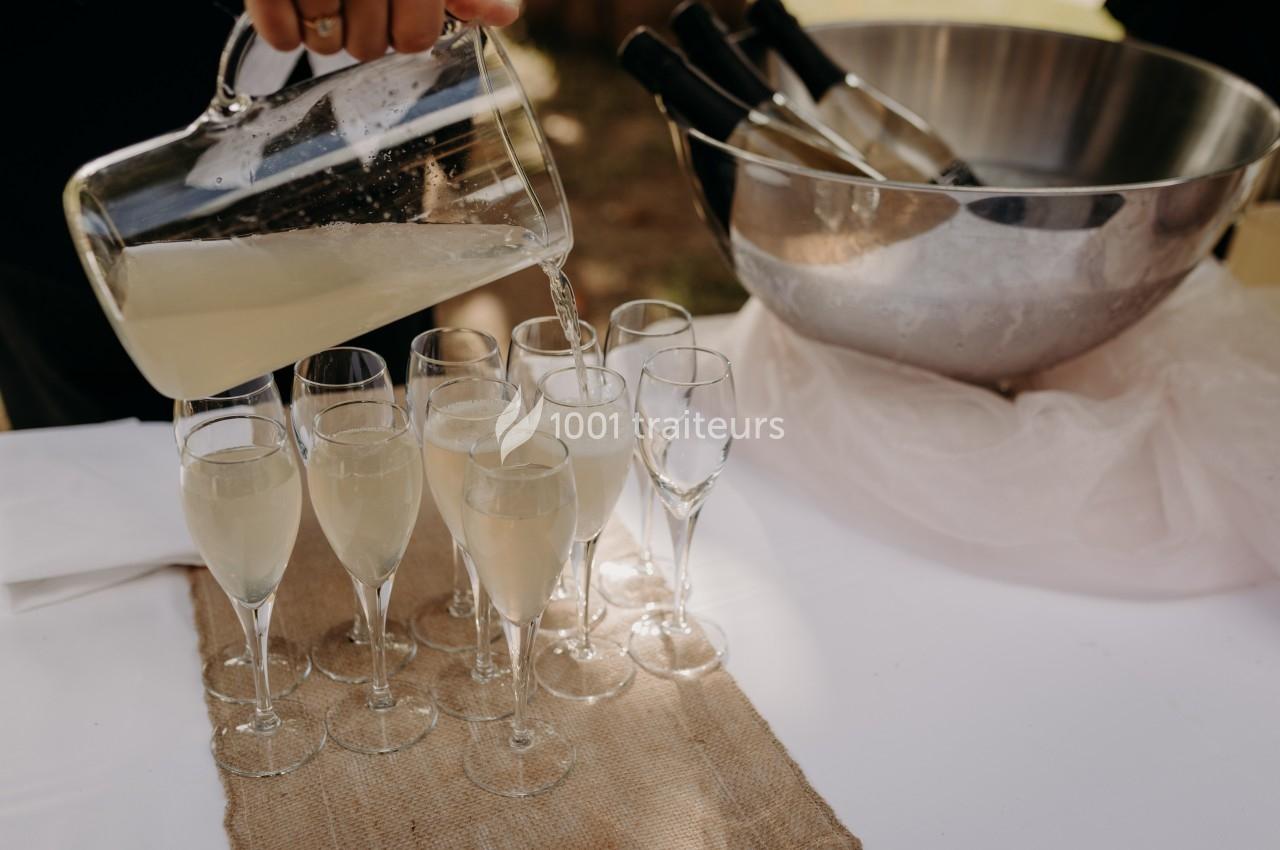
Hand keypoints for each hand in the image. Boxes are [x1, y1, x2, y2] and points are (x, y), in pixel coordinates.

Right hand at [246, 0, 520, 60]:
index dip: (410, 33)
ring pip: (326, 43)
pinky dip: (284, 30)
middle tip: (358, 4)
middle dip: (366, 32)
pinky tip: (292, 9)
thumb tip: (502, 16)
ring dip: (325, 31)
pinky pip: (280, 33)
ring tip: (325, 2)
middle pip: (369, 47)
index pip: (416, 36)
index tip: (401, 14)